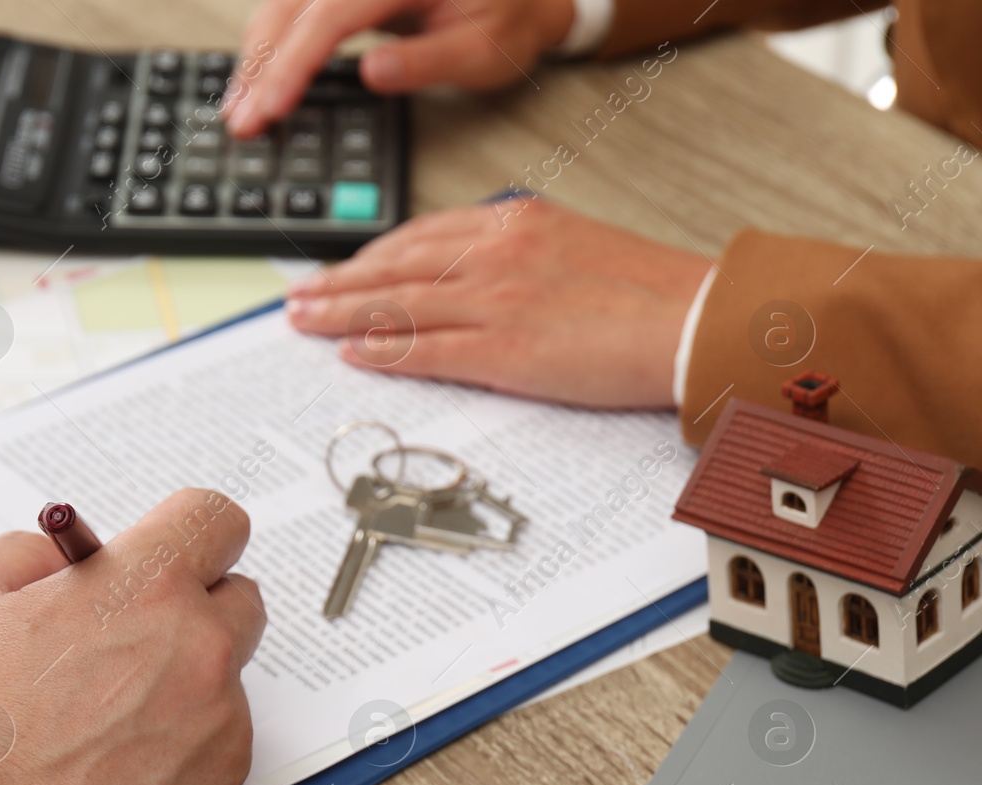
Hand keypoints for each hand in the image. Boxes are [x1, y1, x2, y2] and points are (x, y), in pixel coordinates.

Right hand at [0, 488, 264, 784]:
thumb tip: (64, 558)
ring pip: (220, 686)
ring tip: (91, 730)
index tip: (170, 548)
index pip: (215, 520)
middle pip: (239, 600)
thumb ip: (25, 555)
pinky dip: (173, 760)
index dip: (187, 530)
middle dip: (191, 608)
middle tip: (126, 638)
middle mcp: (202, 655)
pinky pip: (211, 758)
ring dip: (177, 690)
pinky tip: (103, 781)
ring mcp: (220, 734)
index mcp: (145, 590)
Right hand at [224, 0, 574, 137]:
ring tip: (240, 108)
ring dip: (257, 56)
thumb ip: (427, 61)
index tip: (273, 107)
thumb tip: (370, 73)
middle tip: (243, 121)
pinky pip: (295, 9)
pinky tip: (259, 78)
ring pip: (284, 5)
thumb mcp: (483, 50)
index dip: (294, 62)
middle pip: (293, 5)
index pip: (331, 14)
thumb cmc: (510, 19)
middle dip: (261, 65)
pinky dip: (272, 44)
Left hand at [285, 198, 710, 406]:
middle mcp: (496, 253)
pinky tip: (352, 354)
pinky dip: (383, 351)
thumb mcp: (570, 244)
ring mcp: (495, 301)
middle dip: (339, 283)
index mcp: (513, 222)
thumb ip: (513, 252)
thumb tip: (468, 272)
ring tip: (305, 324)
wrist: (693, 321)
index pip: (419, 236)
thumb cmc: (644, 291)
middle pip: (395, 267)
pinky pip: (426, 349)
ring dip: (342, 315)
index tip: (341, 269)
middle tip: (299, 297)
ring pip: (397, 305)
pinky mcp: (504, 350)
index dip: (370, 256)